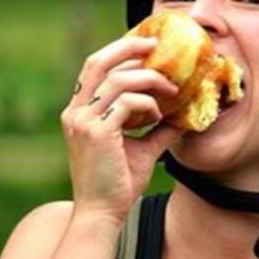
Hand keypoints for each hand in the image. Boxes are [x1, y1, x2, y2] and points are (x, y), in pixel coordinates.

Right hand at [60, 36, 182, 222]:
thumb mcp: (141, 148)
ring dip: (149, 80)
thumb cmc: (117, 183)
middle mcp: (75, 111)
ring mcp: (83, 121)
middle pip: (98, 61)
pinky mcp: (97, 133)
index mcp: (79, 111)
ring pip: (118, 80)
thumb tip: (184, 116)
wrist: (102, 213)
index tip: (146, 46)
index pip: (94, 67)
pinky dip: (148, 104)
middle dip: (128, 47)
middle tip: (156, 46)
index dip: (118, 51)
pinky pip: (126, 102)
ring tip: (170, 90)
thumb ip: (158, 129)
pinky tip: (158, 116)